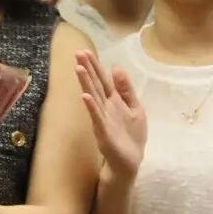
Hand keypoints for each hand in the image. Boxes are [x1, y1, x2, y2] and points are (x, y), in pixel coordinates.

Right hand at [75, 51, 146, 179]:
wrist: (130, 161)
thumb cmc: (132, 135)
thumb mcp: (135, 107)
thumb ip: (126, 89)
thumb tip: (116, 67)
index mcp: (114, 100)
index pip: (103, 79)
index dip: (95, 66)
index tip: (85, 51)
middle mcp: (105, 106)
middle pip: (95, 84)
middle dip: (87, 69)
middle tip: (77, 53)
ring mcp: (102, 118)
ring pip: (93, 97)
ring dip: (85, 83)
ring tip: (78, 68)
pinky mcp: (103, 131)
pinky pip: (96, 116)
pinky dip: (90, 106)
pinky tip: (85, 96)